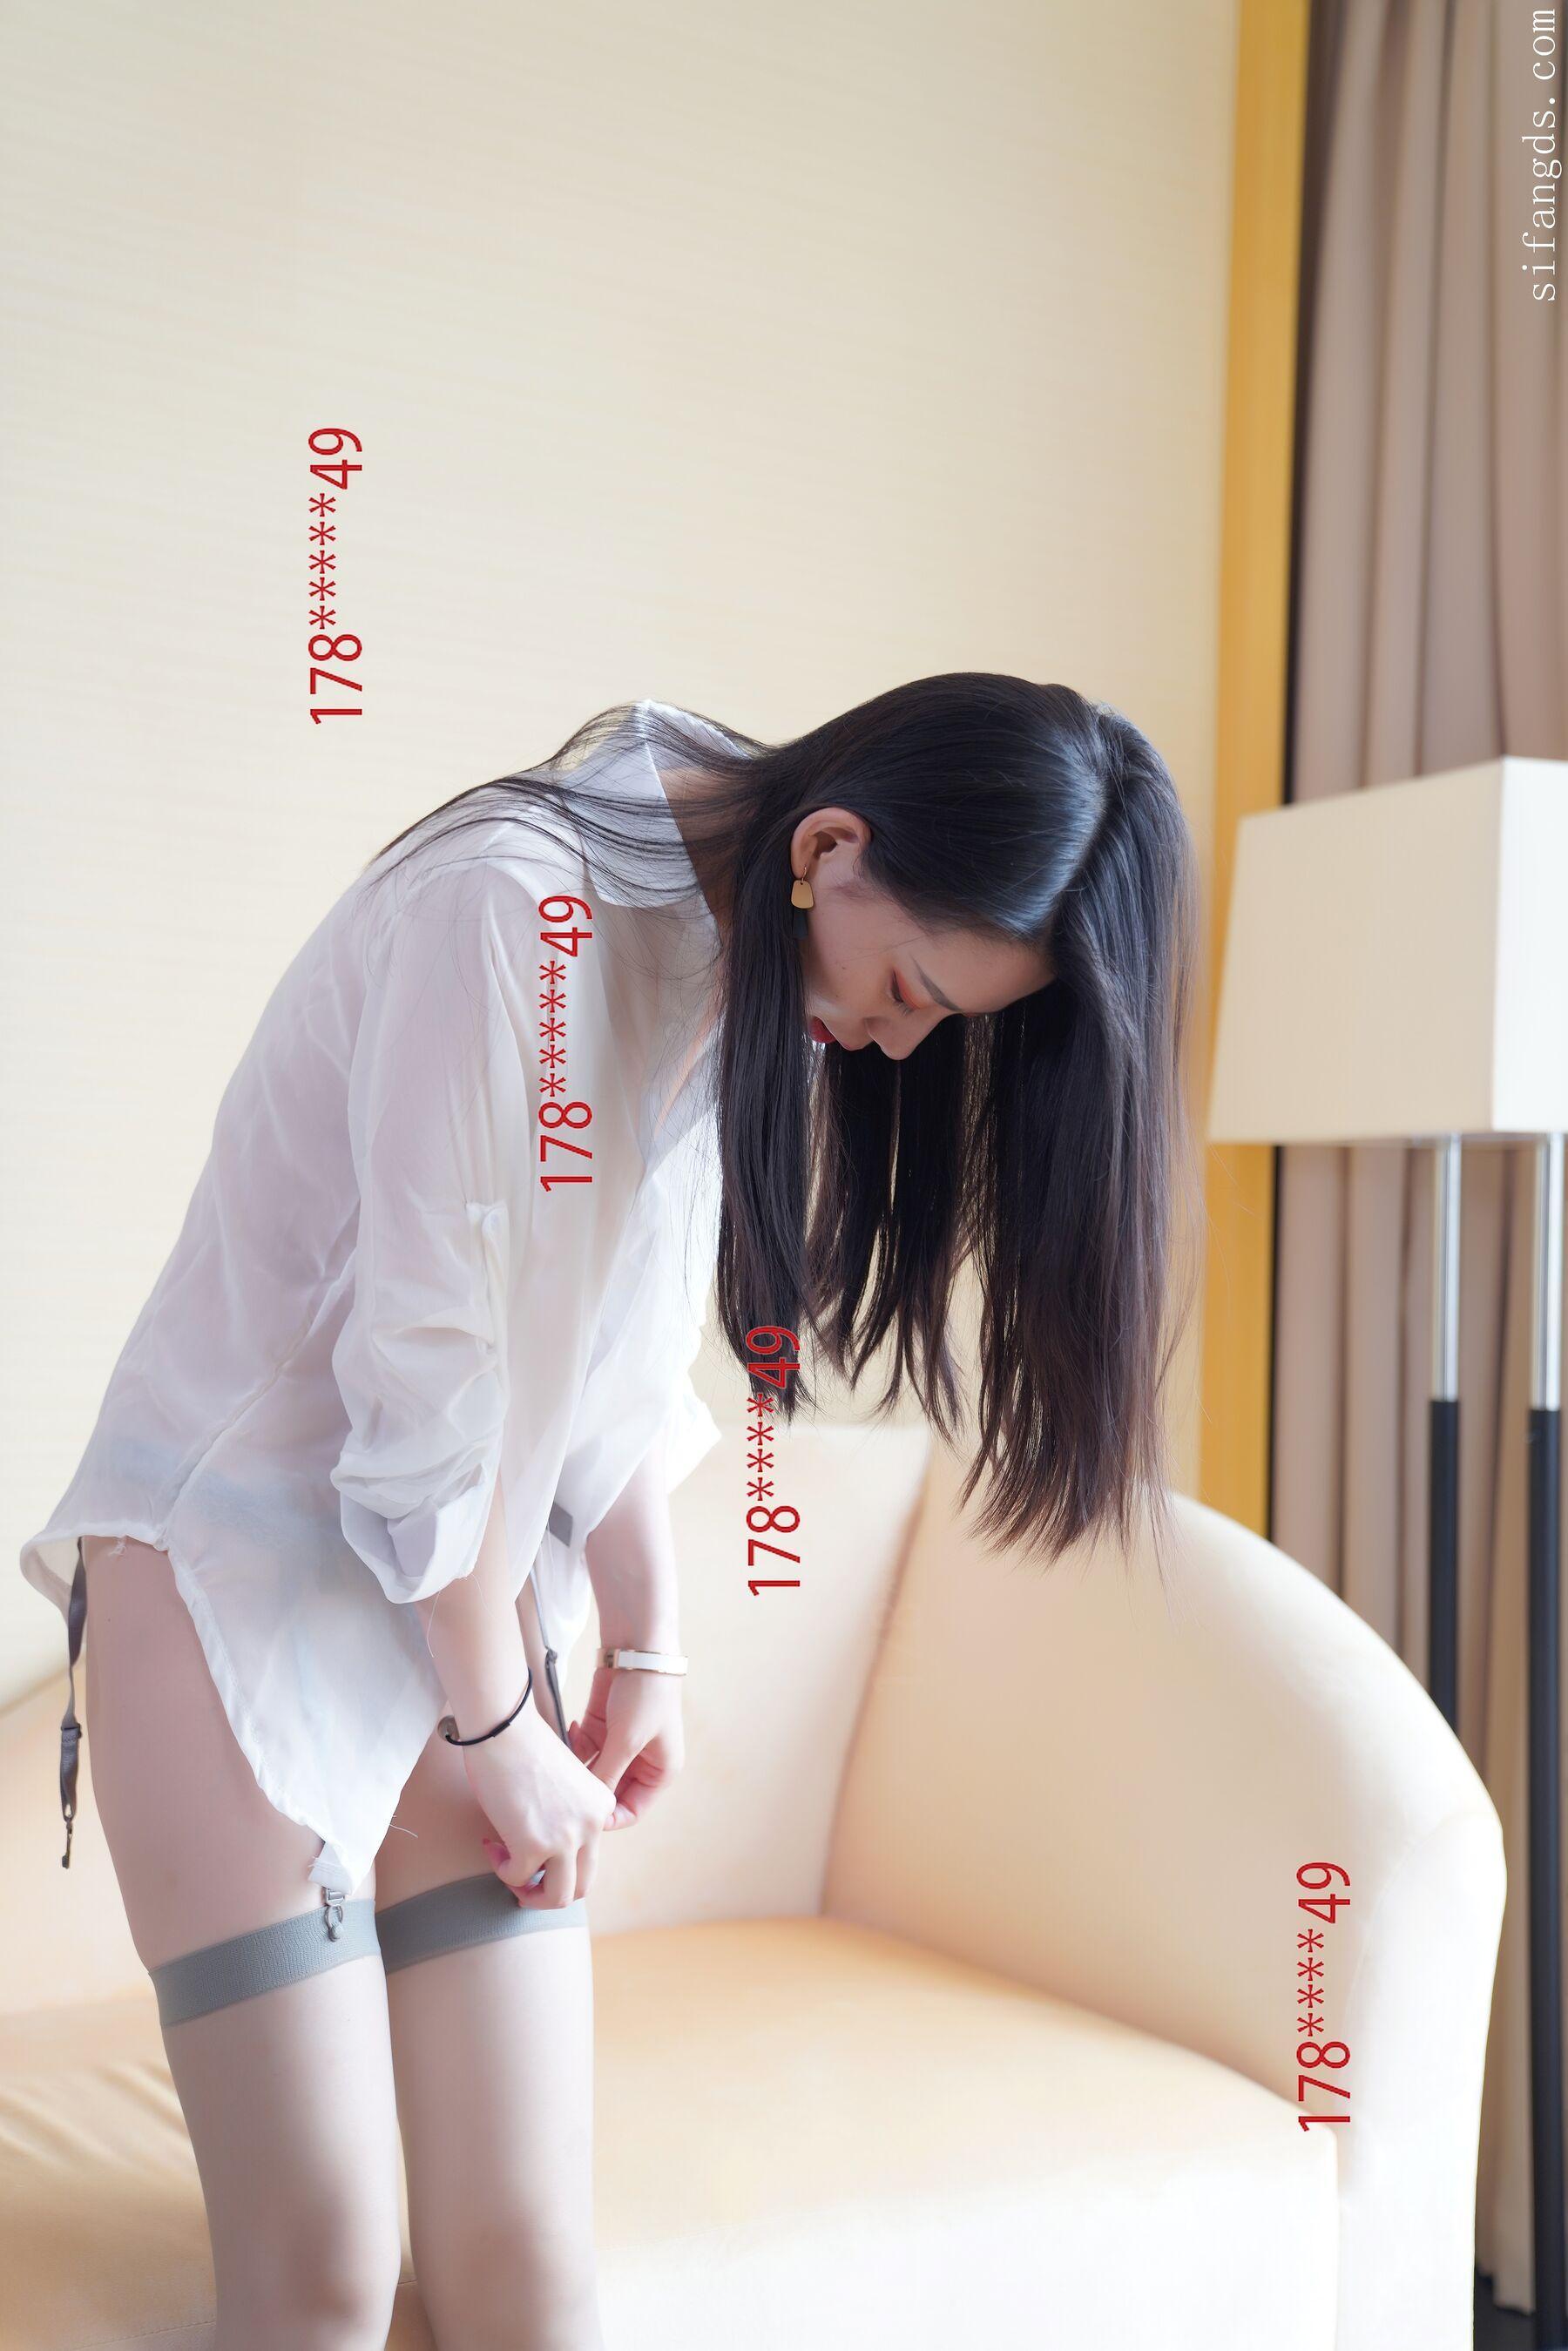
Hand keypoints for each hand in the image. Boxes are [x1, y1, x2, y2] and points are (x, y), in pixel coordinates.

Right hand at [461, 1697, 618, 1907]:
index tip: (532, 1841)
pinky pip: (517, 1878)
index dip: (559, 1857)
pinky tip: (492, 1844)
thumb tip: (542, 1853)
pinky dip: (502, 1869)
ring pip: (560, 1897)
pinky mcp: (535, 1845)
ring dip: (532, 1896)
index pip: (590, 1854)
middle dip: (552, 1892)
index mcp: (602, 1806)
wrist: (504, 1727)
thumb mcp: (564, 1786)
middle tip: (527, 1883)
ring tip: (510, 1873)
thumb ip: (565, 1816)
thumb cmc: (524, 1746)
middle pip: (584, 1885)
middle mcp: (592, 1825)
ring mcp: (567, 1838)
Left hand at [566, 1663, 684, 1824]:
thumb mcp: (627, 1740)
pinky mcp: (602, 1725)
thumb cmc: (646, 1694)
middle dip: (586, 1792)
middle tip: (563, 1794)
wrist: (638, 1645)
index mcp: (660, 1771)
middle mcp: (640, 1761)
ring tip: (559, 1765)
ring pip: (592, 1771)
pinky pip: (583, 1748)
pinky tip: (569, 1732)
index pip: (631, 1810)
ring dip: (576, 1769)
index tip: (581, 1818)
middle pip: (608, 1792)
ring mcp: (619, 1743)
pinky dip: (572, 1746)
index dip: (607, 1819)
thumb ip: (607, 1776)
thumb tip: (588, 1808)